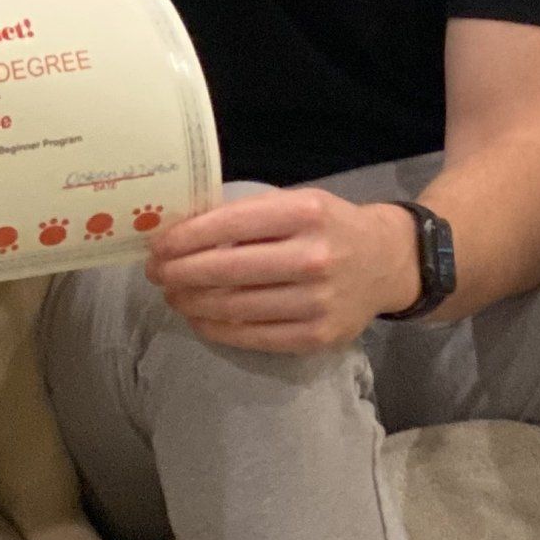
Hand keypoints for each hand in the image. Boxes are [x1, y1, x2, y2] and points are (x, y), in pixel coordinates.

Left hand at [145, 188, 421, 353]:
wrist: (385, 262)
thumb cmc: (328, 226)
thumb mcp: (295, 203)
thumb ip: (246, 216)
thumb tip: (181, 233)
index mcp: (304, 213)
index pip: (229, 225)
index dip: (185, 238)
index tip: (157, 245)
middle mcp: (313, 257)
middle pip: (227, 269)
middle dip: (179, 272)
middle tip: (155, 273)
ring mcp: (317, 302)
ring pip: (235, 306)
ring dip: (192, 302)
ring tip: (171, 295)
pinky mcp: (317, 336)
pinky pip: (253, 336)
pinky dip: (217, 328)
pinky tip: (199, 318)